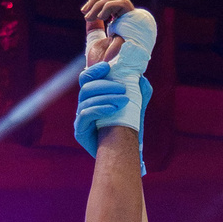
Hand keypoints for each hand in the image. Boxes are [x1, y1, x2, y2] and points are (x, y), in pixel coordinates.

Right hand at [72, 0, 154, 156]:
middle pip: (86, 87)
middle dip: (105, 85)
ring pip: (86, 100)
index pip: (87, 78)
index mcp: (93, 96)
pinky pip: (85, 114)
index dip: (94, 70)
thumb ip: (139, 93)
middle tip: (123, 89)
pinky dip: (99, 109)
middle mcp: (84, 105)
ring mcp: (80, 118)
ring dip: (106, 97)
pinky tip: (113, 109)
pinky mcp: (80, 131)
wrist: (123, 154)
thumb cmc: (127, 129)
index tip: (108, 67)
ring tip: (123, 100)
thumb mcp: (135, 108)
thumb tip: (142, 79)